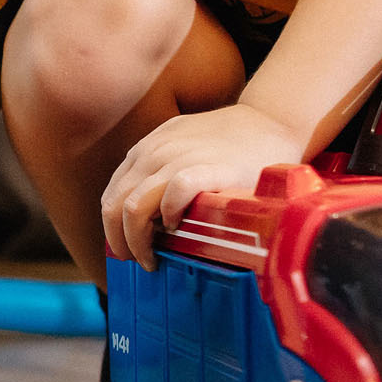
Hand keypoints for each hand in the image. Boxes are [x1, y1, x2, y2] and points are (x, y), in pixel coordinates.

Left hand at [101, 103, 308, 267]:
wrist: (271, 122)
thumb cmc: (227, 144)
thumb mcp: (180, 150)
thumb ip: (159, 174)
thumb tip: (144, 218)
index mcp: (145, 151)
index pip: (111, 196)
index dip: (112, 228)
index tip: (124, 248)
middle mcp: (154, 152)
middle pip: (115, 206)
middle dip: (120, 240)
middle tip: (134, 259)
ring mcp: (178, 158)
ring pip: (134, 207)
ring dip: (138, 240)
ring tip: (151, 257)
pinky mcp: (206, 167)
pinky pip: (172, 195)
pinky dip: (168, 216)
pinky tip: (177, 227)